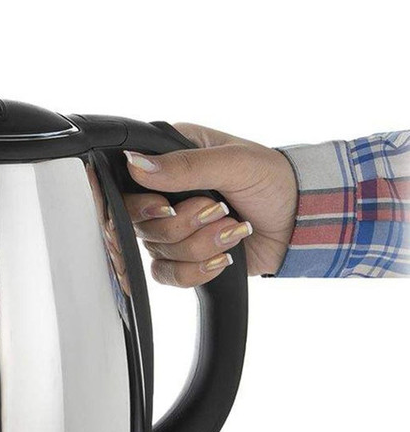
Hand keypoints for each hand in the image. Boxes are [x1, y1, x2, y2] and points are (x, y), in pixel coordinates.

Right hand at [123, 123, 296, 286]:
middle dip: (182, 224)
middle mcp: (164, 191)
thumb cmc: (273, 179)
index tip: (168, 205)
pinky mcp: (185, 255)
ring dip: (201, 245)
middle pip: (138, 221)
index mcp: (169, 156)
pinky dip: (196, 270)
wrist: (303, 221)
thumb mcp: (233, 163)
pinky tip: (223, 257)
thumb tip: (136, 164)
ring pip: (155, 249)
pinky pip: (167, 274)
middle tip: (217, 211)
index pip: (127, 182)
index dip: (141, 201)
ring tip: (233, 230)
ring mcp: (174, 224)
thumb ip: (184, 165)